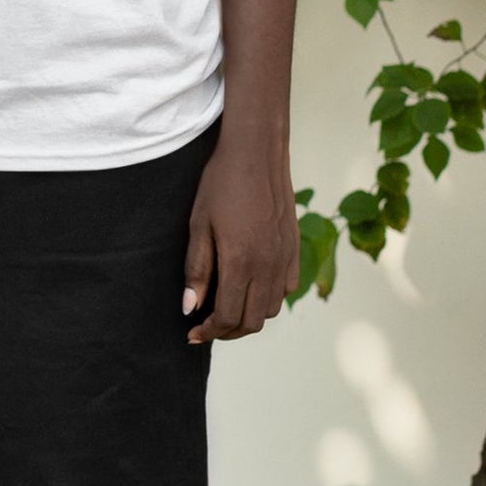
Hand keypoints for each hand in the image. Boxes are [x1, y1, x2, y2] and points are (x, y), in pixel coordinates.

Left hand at [182, 133, 298, 343]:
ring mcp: (284, 258)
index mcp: (240, 262)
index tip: (193, 333)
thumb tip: (191, 308)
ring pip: (271, 309)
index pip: (227, 317)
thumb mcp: (198, 225)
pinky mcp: (294, 248)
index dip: (208, 332)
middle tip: (207, 326)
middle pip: (252, 321)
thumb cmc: (222, 184)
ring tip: (227, 308)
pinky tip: (251, 287)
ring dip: (249, 316)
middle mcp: (267, 266)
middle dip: (227, 331)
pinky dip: (268, 298)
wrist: (257, 153)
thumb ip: (196, 270)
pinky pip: (287, 288)